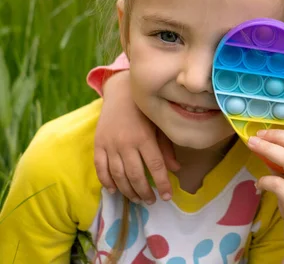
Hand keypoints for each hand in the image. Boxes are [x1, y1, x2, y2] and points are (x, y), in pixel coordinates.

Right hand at [94, 70, 179, 203]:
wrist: (120, 93)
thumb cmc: (145, 110)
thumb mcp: (159, 126)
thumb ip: (166, 148)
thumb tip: (175, 170)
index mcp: (144, 137)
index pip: (155, 166)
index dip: (162, 184)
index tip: (168, 196)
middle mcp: (126, 143)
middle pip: (135, 175)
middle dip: (144, 192)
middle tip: (152, 201)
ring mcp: (110, 144)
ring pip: (118, 175)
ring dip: (127, 191)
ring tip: (137, 199)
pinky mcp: (98, 144)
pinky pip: (100, 168)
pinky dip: (106, 182)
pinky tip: (114, 190)